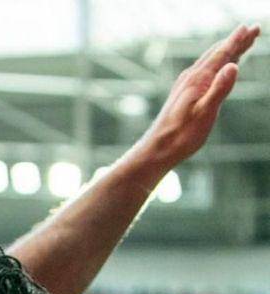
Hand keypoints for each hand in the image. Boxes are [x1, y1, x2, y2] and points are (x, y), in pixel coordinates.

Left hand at [135, 23, 259, 170]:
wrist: (156, 150)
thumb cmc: (181, 136)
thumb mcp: (205, 113)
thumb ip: (219, 89)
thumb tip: (233, 65)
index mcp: (198, 80)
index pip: (222, 54)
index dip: (238, 41)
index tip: (251, 28)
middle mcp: (190, 78)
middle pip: (216, 54)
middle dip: (235, 42)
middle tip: (252, 30)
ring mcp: (185, 86)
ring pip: (209, 62)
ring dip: (226, 52)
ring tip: (240, 45)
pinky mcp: (182, 95)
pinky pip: (202, 72)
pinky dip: (214, 65)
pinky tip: (217, 68)